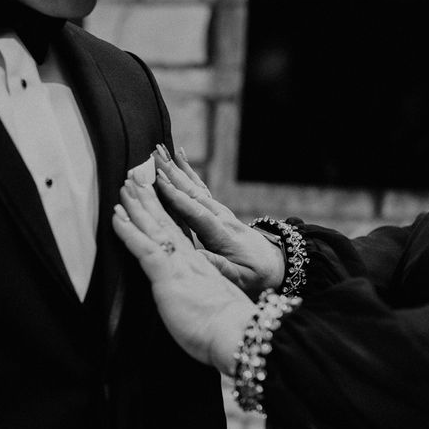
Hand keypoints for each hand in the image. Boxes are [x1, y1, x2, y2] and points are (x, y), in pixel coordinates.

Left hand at [113, 176, 255, 374]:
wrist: (237, 333)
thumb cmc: (225, 330)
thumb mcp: (211, 307)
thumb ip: (200, 297)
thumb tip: (193, 301)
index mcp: (200, 266)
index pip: (180, 233)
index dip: (167, 213)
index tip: (158, 195)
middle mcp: (189, 258)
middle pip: (166, 221)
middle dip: (150, 198)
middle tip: (137, 176)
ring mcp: (178, 263)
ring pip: (154, 225)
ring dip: (137, 203)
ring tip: (125, 184)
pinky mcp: (167, 273)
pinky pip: (143, 245)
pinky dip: (128, 229)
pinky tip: (116, 215)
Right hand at [150, 145, 283, 298]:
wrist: (276, 265)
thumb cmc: (256, 275)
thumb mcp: (240, 278)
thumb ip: (219, 267)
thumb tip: (195, 257)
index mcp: (223, 236)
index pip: (197, 214)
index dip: (177, 198)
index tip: (158, 182)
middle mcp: (221, 218)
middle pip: (193, 194)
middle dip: (172, 175)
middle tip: (152, 156)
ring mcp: (220, 212)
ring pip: (195, 187)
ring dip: (175, 169)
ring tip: (158, 151)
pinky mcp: (217, 211)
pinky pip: (200, 188)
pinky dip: (189, 171)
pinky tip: (178, 156)